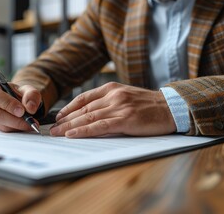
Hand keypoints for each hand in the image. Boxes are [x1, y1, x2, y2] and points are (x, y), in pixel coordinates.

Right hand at [0, 79, 41, 131]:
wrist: (17, 101)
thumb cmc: (19, 93)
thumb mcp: (28, 89)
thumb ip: (32, 95)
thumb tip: (31, 107)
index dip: (7, 104)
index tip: (21, 111)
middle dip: (14, 119)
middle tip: (29, 121)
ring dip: (16, 125)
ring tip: (30, 124)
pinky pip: (2, 129)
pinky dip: (14, 129)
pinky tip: (23, 125)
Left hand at [50, 82, 175, 137]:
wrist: (171, 107)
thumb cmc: (148, 105)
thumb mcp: (125, 96)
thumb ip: (108, 102)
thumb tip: (89, 114)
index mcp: (111, 88)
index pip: (83, 98)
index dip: (68, 108)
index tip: (58, 116)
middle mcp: (113, 95)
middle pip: (82, 108)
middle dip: (64, 119)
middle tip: (51, 128)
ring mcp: (119, 106)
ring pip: (88, 116)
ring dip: (69, 126)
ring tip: (56, 133)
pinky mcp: (126, 119)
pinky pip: (99, 126)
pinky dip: (84, 130)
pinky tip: (72, 134)